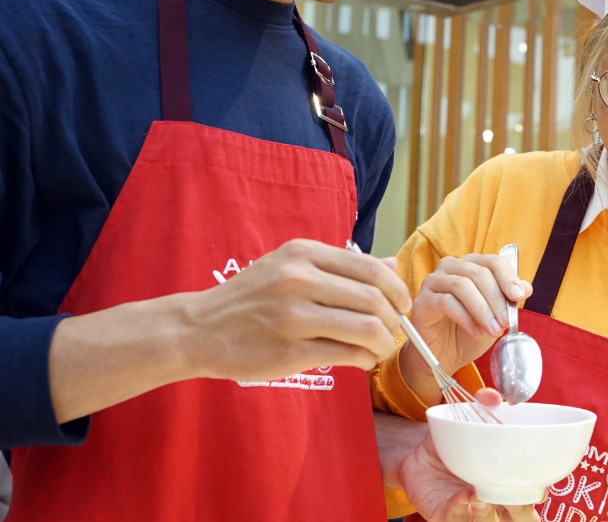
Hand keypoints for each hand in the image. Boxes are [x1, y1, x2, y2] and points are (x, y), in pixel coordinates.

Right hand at [185, 239, 411, 380]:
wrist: (199, 329)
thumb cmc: (252, 298)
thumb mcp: (291, 266)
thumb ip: (341, 266)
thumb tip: (390, 263)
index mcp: (303, 253)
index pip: (370, 268)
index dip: (397, 288)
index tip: (402, 304)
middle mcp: (299, 279)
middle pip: (374, 298)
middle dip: (395, 319)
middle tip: (395, 331)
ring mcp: (293, 316)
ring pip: (366, 328)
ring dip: (384, 343)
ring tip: (380, 348)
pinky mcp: (289, 352)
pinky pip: (346, 354)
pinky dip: (365, 359)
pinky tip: (362, 361)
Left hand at [399, 390, 540, 521]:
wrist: (416, 453)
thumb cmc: (452, 440)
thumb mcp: (467, 418)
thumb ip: (482, 404)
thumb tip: (493, 396)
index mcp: (506, 478)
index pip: (533, 492)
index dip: (539, 492)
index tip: (538, 483)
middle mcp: (493, 498)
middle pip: (521, 518)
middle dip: (522, 513)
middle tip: (516, 499)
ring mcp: (472, 509)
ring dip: (490, 513)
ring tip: (482, 496)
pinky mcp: (448, 515)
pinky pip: (457, 519)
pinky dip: (462, 509)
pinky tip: (463, 496)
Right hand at [409, 253, 532, 375]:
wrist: (445, 355)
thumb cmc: (470, 330)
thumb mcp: (496, 315)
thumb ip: (509, 300)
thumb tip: (526, 287)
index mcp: (471, 265)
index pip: (493, 261)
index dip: (508, 277)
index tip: (519, 296)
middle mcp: (451, 267)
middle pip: (478, 273)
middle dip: (496, 299)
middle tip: (506, 321)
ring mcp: (434, 281)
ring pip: (462, 286)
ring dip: (482, 309)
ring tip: (494, 330)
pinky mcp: (423, 300)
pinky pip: (446, 302)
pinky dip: (465, 318)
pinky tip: (476, 332)